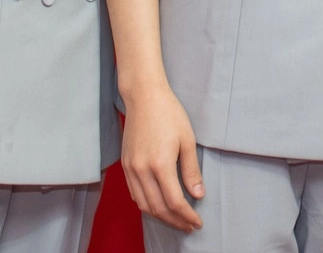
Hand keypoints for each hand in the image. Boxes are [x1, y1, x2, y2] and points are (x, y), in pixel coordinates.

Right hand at [119, 81, 204, 231]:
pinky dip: (146, 204)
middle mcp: (142, 170)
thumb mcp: (187, 140)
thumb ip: (192, 171)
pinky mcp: (124, 165)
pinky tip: (157, 205)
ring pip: (143, 204)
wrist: (144, 97)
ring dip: (160, 216)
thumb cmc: (169, 114)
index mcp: (160, 164)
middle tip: (189, 225)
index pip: (174, 202)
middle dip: (175, 221)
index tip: (197, 222)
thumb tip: (198, 195)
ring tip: (175, 219)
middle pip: (157, 208)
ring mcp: (130, 168)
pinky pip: (134, 193)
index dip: (187, 216)